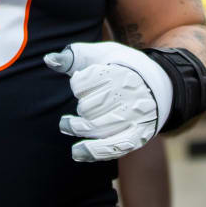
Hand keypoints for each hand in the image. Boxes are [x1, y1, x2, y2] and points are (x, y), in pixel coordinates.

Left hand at [44, 42, 172, 161]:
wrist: (156, 84)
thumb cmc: (120, 66)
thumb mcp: (98, 54)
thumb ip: (72, 56)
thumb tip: (48, 59)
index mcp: (117, 72)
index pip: (81, 85)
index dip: (77, 85)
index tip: (82, 83)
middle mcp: (127, 96)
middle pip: (87, 108)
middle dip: (80, 107)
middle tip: (81, 105)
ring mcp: (134, 118)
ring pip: (96, 127)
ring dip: (78, 128)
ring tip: (66, 125)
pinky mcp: (138, 136)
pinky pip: (114, 147)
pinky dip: (94, 152)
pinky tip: (78, 152)